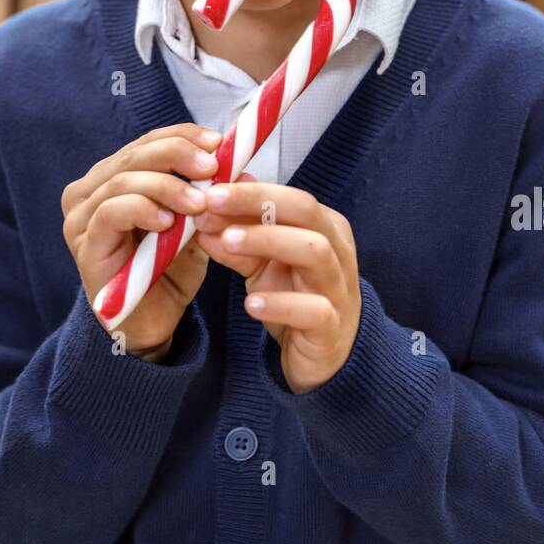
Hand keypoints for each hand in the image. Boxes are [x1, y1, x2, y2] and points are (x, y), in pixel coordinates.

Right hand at [60, 122, 218, 355]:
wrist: (151, 325)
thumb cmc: (168, 270)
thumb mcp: (194, 224)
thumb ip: (208, 194)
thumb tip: (241, 167)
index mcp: (113, 176)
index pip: (147, 141)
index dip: (182, 136)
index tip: (217, 142)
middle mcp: (90, 190)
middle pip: (134, 155)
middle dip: (177, 155)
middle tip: (212, 167)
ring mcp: (82, 217)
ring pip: (123, 180)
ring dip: (167, 186)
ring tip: (198, 203)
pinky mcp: (85, 244)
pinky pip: (111, 213)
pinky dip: (143, 209)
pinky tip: (168, 223)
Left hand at [193, 175, 361, 393]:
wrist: (326, 353)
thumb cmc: (296, 296)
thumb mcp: (262, 263)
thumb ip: (237, 235)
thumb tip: (205, 209)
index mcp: (324, 226)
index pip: (290, 196)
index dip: (250, 190)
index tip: (210, 190)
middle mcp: (337, 249)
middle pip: (306, 212)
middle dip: (258, 201)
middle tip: (213, 203)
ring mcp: (337, 287)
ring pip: (315, 252)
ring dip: (269, 241)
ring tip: (228, 242)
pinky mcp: (331, 326)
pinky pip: (313, 310)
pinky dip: (282, 305)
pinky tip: (251, 303)